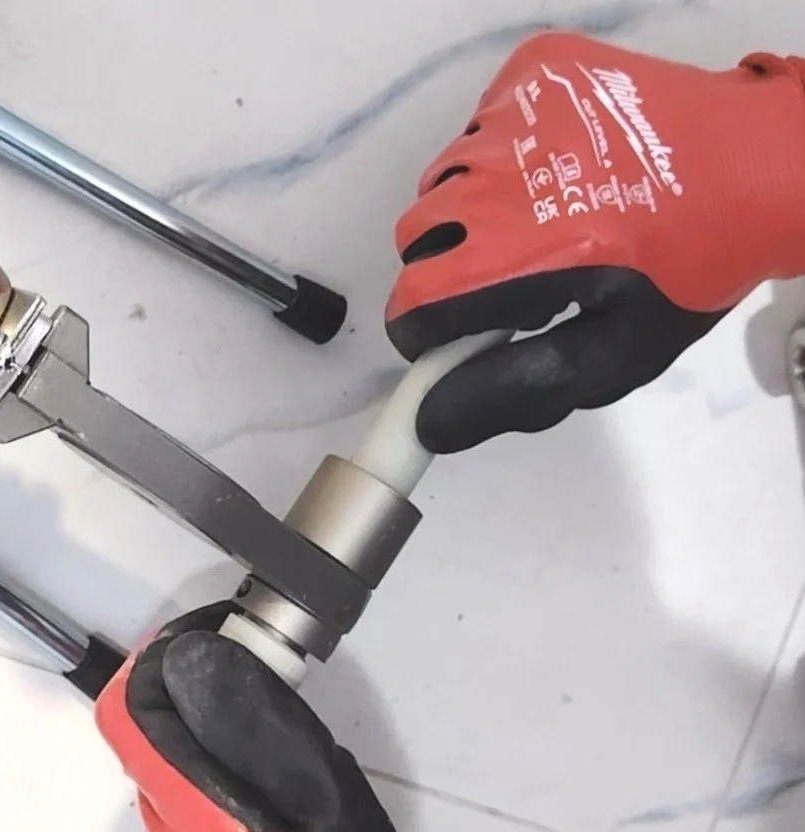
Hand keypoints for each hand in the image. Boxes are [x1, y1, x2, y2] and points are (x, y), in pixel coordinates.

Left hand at [95, 608, 438, 831]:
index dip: (149, 667)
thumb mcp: (330, 808)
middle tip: (248, 686)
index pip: (127, 719)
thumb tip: (241, 683)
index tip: (191, 643)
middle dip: (189, 706)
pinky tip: (265, 809)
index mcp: (196, 813)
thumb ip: (277, 743)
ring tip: (266, 750)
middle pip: (149, 747)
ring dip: (202, 752)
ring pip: (168, 785)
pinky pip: (184, 823)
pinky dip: (210, 794)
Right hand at [387, 33, 804, 452]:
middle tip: (515, 283)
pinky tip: (556, 172)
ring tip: (540, 221)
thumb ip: (515, 389)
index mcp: (521, 253)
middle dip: (448, 273)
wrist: (756, 164)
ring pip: (441, 185)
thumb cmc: (685, 271)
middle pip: (417, 243)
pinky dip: (499, 162)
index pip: (414, 307)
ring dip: (470, 215)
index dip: (429, 335)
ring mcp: (509, 113)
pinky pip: (474, 134)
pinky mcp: (526, 73)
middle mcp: (498, 175)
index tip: (468, 340)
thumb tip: (428, 420)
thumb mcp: (611, 355)